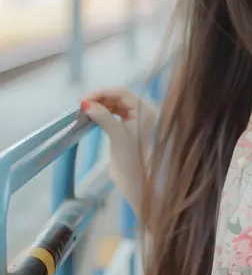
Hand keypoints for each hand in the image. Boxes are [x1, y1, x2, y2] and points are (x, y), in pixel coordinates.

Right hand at [80, 88, 158, 215]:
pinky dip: (104, 113)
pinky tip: (93, 116)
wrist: (137, 182)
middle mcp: (145, 112)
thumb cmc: (131, 159)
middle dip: (101, 99)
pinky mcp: (131, 129)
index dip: (102, 93)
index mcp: (146, 111)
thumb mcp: (117, 135)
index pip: (122, 93)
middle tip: (82, 105)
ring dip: (101, 106)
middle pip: (120, 97)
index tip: (84, 100)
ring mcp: (138, 120)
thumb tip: (85, 103)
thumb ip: (103, 116)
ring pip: (117, 105)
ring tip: (85, 111)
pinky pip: (116, 114)